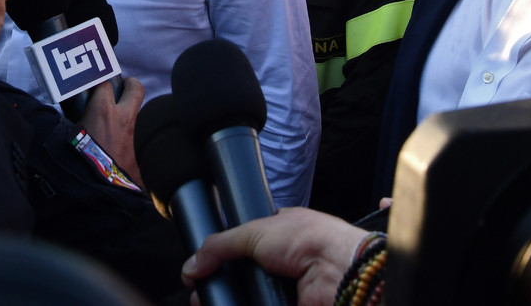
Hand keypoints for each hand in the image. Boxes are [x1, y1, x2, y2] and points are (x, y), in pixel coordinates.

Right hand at [80, 77, 145, 189]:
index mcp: (103, 111)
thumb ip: (77, 123)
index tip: (97, 86)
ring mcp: (136, 136)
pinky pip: (141, 140)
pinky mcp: (141, 154)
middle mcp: (124, 119)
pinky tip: (123, 150)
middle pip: (136, 88)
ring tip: (119, 124)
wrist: (97, 190)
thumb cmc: (79, 162)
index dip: (101, 82)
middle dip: (130, 85)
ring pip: (141, 114)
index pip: (105, 83)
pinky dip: (133, 141)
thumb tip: (75, 118)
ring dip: (131, 116)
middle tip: (122, 89)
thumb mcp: (73, 136)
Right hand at [182, 208, 368, 305]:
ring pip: (248, 298)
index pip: (242, 245)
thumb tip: (191, 266)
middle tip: (198, 293)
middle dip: (218, 284)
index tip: (198, 268)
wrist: (339, 271)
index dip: (219, 257)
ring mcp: (286, 289)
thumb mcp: (254, 231)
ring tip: (205, 303)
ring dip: (227, 301)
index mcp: (278, 234)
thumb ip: (219, 246)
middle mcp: (283, 262)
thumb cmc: (309, 240)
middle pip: (242, 276)